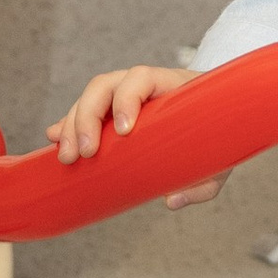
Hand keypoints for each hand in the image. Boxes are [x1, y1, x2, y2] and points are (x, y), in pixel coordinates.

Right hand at [45, 62, 223, 201]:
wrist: (223, 119)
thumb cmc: (223, 137)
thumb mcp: (220, 162)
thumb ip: (202, 183)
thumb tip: (172, 200)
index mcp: (174, 84)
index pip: (142, 77)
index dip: (128, 98)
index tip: (124, 130)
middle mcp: (145, 85)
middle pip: (106, 85)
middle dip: (87, 116)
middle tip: (83, 153)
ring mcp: (127, 96)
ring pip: (91, 98)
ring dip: (72, 124)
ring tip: (66, 158)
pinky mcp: (114, 113)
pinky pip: (87, 113)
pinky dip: (68, 126)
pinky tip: (54, 142)